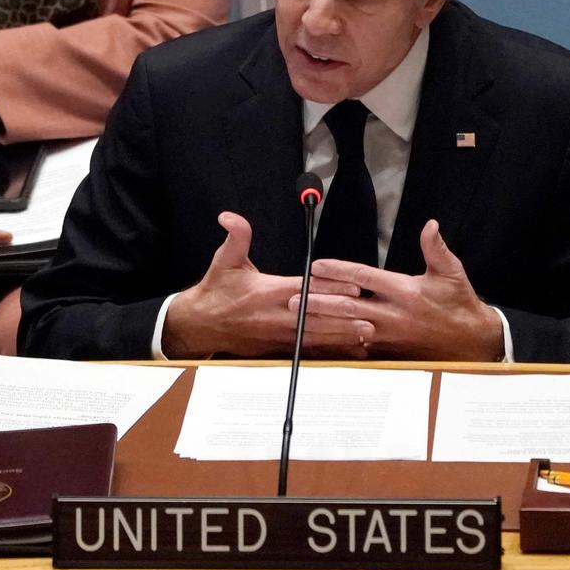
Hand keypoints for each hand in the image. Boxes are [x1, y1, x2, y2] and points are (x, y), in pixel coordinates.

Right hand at [162, 212, 373, 358]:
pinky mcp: (276, 348)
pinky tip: (348, 352)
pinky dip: (328, 351)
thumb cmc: (216, 292)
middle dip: (343, 317)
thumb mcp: (224, 261)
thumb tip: (231, 217)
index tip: (353, 286)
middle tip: (369, 316)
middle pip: (315, 317)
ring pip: (314, 337)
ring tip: (366, 334)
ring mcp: (276, 335)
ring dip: (341, 336)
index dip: (329, 288)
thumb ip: (236, 237)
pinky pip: (307, 351)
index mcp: (266, 292)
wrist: (200, 325)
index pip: (303, 290)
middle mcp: (274, 316)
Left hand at [293, 220, 503, 360]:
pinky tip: (318, 337)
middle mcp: (393, 314)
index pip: (365, 278)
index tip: (317, 266)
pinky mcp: (388, 349)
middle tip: (294, 297)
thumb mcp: (452, 272)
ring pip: (348, 326)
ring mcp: (389, 334)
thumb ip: (436, 249)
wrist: (471, 342)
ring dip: (323, 321)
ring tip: (299, 316)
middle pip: (349, 306)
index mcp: (405, 291)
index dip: (339, 271)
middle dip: (320, 301)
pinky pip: (357, 345)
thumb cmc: (458, 304)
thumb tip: (430, 226)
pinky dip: (337, 340)